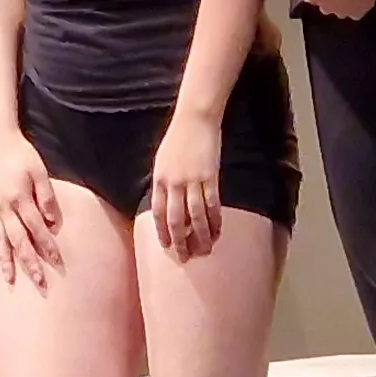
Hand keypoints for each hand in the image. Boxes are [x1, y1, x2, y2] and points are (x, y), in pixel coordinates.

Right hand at [0, 129, 62, 284]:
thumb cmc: (21, 155)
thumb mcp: (39, 172)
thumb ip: (46, 197)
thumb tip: (53, 222)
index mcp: (19, 198)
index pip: (36, 228)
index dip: (47, 246)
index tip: (57, 262)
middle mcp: (4, 208)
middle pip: (18, 241)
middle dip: (29, 263)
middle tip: (39, 282)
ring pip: (0, 241)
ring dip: (6, 262)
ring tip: (11, 280)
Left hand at [149, 111, 224, 258]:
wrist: (194, 118)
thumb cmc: (178, 137)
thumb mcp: (163, 159)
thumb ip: (164, 181)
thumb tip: (166, 202)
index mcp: (159, 179)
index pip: (158, 213)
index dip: (163, 232)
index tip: (167, 246)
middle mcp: (173, 183)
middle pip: (175, 219)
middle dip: (180, 241)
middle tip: (185, 258)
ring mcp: (192, 180)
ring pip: (195, 216)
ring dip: (200, 236)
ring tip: (205, 251)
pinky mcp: (210, 177)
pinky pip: (212, 205)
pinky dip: (215, 220)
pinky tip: (218, 231)